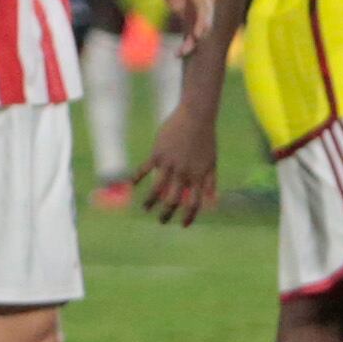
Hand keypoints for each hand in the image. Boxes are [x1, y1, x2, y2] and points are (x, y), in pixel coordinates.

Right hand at [138, 97, 221, 226]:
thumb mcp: (212, 162)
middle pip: (173, 200)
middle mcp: (183, 174)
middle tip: (161, 221)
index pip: (194, 203)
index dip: (188, 216)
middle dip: (166, 214)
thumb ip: (210, 184)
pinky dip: (137, 178)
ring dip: (150, 201)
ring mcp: (169, 164)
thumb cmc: (206, 139)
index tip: (182, 225)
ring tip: (146, 208)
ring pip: (157, 189)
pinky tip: (131, 185)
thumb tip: (212, 204)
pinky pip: (144, 169)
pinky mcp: (157, 154)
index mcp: (198, 177)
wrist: (196, 116)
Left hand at [152, 0, 214, 50]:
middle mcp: (205, 4)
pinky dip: (186, 43)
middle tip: (185, 50)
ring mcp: (199, 12)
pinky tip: (178, 53)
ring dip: (191, 44)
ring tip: (178, 54)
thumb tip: (180, 10)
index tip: (197, 35)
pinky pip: (191, 33)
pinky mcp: (191, 18)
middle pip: (205, 24)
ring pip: (199, 32)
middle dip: (197, 38)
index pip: (205, 11)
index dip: (202, 24)